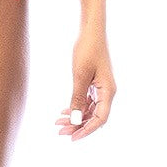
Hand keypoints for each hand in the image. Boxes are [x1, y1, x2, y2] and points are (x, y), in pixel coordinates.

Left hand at [55, 25, 115, 140]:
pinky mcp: (95, 81)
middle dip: (77, 125)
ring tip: (58, 122)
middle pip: (94, 116)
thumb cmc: (87, 49)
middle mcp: (107, 92)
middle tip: (59, 131)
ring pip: (90, 109)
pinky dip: (77, 106)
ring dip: (76, 116)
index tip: (72, 138)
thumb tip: (76, 121)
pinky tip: (65, 110)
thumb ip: (78, 98)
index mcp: (108, 91)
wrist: (91, 29)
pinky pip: (87, 100)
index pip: (100, 119)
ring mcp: (102, 87)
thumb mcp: (80, 74)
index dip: (86, 130)